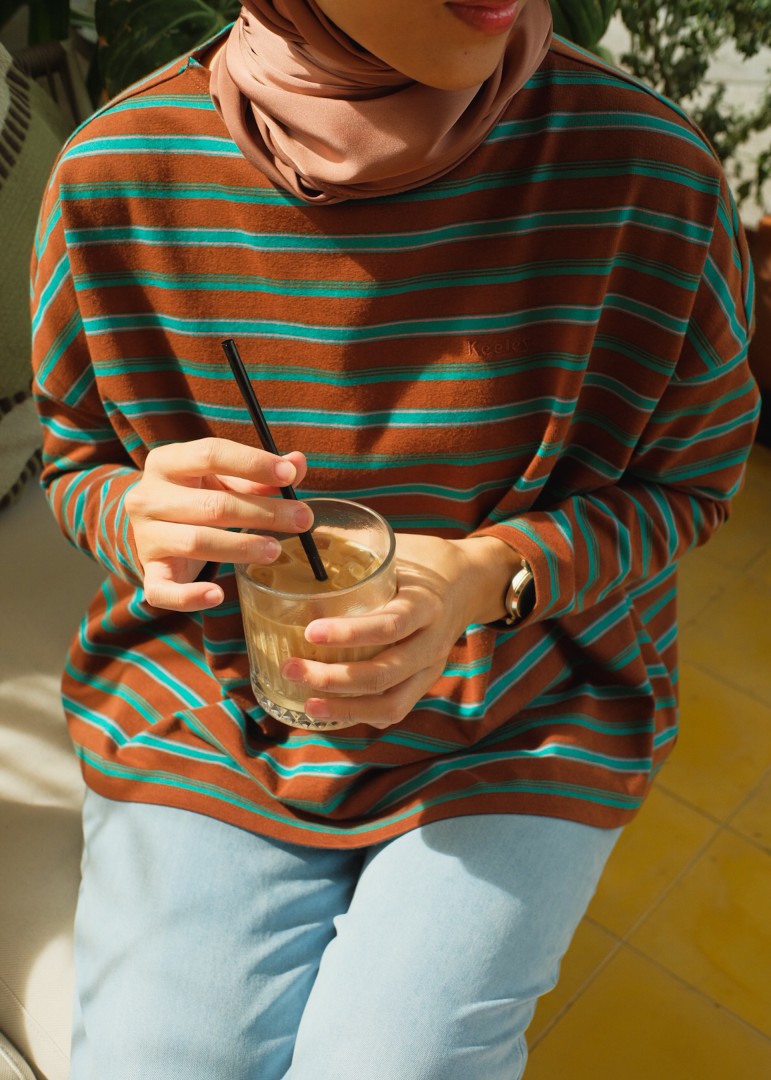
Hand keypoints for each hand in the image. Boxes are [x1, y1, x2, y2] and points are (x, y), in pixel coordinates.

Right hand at [125, 437, 311, 610]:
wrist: (153, 527)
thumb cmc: (198, 495)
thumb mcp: (224, 479)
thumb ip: (259, 474)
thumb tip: (298, 463)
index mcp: (167, 462)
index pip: (210, 453)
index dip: (252, 463)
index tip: (289, 476)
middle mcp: (149, 497)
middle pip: (212, 504)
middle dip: (263, 513)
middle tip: (302, 519)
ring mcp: (146, 536)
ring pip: (196, 542)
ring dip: (241, 547)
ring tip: (275, 550)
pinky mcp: (151, 572)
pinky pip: (164, 590)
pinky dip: (190, 596)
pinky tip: (217, 595)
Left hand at [280, 532, 517, 729]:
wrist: (471, 581)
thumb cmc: (423, 561)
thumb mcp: (396, 548)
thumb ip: (352, 545)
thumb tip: (296, 536)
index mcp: (425, 604)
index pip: (390, 626)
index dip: (350, 633)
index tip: (310, 631)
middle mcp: (432, 642)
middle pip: (384, 673)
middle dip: (334, 678)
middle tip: (291, 668)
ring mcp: (431, 667)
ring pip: (391, 702)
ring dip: (346, 708)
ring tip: (306, 703)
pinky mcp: (425, 682)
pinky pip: (396, 709)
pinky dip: (363, 716)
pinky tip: (333, 711)